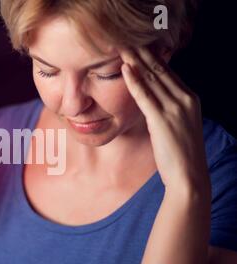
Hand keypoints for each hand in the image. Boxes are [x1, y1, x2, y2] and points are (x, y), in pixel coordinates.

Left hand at [119, 47, 209, 193]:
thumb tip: (152, 101)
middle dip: (141, 54)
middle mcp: (184, 99)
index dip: (151, 58)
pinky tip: (125, 69)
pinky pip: (146, 96)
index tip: (137, 47)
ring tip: (121, 47)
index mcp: (189, 99)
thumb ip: (167, 110)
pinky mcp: (163, 120)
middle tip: (125, 40)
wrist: (189, 176)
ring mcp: (175, 108)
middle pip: (159, 70)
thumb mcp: (177, 126)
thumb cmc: (180, 154)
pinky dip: (134, 81)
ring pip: (152, 78)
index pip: (167, 72)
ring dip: (135, 61)